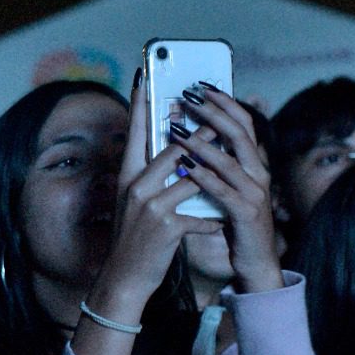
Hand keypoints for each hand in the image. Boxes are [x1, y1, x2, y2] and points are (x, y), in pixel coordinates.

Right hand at [87, 70, 222, 322]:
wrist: (124, 278)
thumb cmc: (134, 239)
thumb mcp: (136, 203)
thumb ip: (153, 177)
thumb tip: (177, 153)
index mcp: (127, 177)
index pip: (134, 132)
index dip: (141, 102)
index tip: (145, 75)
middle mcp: (136, 186)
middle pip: (169, 147)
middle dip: (194, 127)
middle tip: (208, 105)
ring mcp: (151, 206)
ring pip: (189, 174)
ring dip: (212, 161)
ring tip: (231, 146)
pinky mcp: (167, 226)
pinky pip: (198, 213)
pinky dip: (213, 216)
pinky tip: (223, 217)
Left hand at [165, 86, 281, 292]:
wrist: (256, 262)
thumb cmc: (236, 222)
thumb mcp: (229, 187)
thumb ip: (218, 165)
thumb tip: (192, 138)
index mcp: (254, 164)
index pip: (242, 124)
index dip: (224, 103)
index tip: (201, 85)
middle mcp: (259, 173)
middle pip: (239, 133)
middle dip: (213, 112)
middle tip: (189, 96)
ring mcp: (255, 193)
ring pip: (229, 160)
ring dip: (202, 142)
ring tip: (176, 129)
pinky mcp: (246, 214)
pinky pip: (223, 191)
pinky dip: (204, 177)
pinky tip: (185, 167)